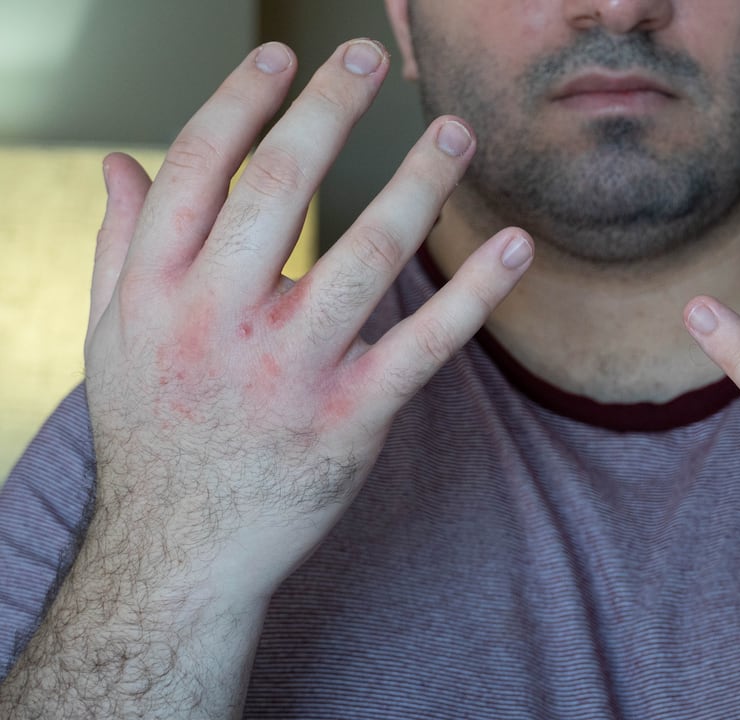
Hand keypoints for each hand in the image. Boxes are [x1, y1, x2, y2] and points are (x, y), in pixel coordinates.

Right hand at [84, 40, 532, 602]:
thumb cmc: (155, 436)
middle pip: (278, 191)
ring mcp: (287, 373)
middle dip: (327, 111)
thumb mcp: (113, 338)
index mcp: (155, 291)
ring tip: (456, 134)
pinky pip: (423, 345)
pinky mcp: (349, 420)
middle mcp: (217, 321)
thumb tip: (123, 160)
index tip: (282, 56)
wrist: (181, 555)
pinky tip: (516, 245)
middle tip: (370, 57)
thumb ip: (119, 244)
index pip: (198, 169)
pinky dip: (476, 294)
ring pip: (362, 256)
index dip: (241, 102)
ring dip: (416, 185)